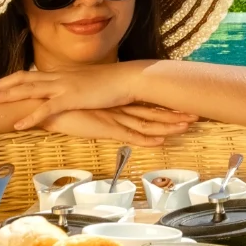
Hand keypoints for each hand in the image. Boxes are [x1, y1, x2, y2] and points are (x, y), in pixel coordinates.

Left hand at [0, 64, 137, 113]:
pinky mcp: (72, 98)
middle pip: (21, 80)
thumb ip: (70, 90)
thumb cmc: (110, 84)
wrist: (127, 79)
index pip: (28, 75)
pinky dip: (31, 117)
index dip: (8, 80)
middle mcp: (57, 77)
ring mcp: (63, 86)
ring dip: (6, 96)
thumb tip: (61, 97)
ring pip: (28, 90)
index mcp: (59, 75)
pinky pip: (47, 108)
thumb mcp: (85, 86)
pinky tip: (18, 125)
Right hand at [32, 105, 196, 144]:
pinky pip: (129, 135)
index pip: (148, 105)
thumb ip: (104, 113)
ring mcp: (114, 118)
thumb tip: (114, 117)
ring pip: (146, 123)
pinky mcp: (104, 128)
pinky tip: (159, 142)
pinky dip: (145, 140)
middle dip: (175, 114)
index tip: (186, 107)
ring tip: (187, 126)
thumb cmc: (66, 108)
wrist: (47, 105)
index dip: (168, 108)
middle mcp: (120, 109)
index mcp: (118, 104)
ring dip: (167, 126)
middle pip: (153, 112)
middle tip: (198, 114)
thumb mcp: (91, 110)